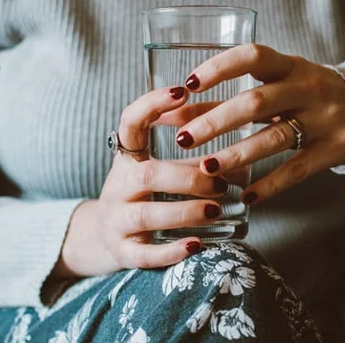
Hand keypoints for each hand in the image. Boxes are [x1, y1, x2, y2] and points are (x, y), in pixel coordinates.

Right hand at [51, 86, 227, 278]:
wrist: (100, 238)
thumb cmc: (141, 198)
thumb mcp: (157, 173)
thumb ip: (191, 162)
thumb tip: (243, 157)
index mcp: (127, 159)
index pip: (130, 122)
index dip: (152, 104)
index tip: (182, 90)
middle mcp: (117, 187)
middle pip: (147, 176)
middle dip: (187, 177)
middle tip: (221, 183)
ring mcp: (116, 221)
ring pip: (146, 215)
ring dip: (184, 211)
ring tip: (216, 210)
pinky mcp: (122, 252)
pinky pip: (144, 254)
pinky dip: (171, 251)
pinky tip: (196, 246)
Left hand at [175, 44, 344, 204]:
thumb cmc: (306, 95)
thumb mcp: (275, 87)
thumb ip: (226, 99)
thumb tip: (175, 114)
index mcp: (289, 65)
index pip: (252, 56)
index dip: (219, 68)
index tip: (188, 85)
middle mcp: (308, 87)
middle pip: (256, 102)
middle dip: (216, 121)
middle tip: (184, 139)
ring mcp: (325, 118)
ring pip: (274, 137)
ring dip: (237, 154)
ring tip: (206, 169)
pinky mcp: (337, 147)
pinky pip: (298, 169)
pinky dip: (270, 184)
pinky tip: (246, 197)